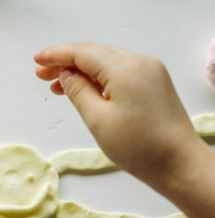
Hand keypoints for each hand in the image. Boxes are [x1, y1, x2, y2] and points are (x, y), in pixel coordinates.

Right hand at [35, 42, 209, 190]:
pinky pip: (120, 71)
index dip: (57, 54)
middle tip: (41, 75)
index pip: (83, 52)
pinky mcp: (155, 83)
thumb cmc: (139, 147)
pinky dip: (99, 77)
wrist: (181, 165)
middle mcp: (140, 63)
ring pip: (107, 61)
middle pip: (95, 53)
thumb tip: (67, 73)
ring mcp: (151, 72)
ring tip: (58, 85)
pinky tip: (84, 89)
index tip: (36, 60)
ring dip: (81, 70)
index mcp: (125, 69)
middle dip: (66, 62)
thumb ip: (78, 90)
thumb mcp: (97, 119)